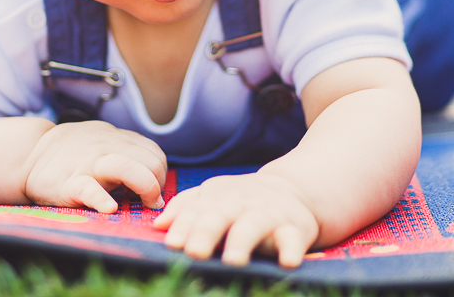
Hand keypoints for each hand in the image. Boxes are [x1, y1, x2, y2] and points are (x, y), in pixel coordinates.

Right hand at [21, 120, 166, 212]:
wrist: (30, 153)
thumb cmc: (73, 152)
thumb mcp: (102, 140)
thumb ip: (126, 151)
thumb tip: (153, 171)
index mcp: (117, 139)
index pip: (155, 154)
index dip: (159, 174)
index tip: (150, 190)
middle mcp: (108, 148)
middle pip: (151, 161)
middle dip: (158, 184)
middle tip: (148, 201)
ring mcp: (89, 164)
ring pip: (127, 168)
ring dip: (146, 187)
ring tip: (144, 203)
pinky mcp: (70, 183)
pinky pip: (89, 189)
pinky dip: (101, 199)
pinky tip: (109, 208)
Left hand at [153, 171, 319, 267]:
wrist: (293, 190)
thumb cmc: (242, 201)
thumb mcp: (213, 197)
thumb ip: (185, 208)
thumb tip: (158, 225)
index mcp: (217, 197)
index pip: (196, 210)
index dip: (184, 225)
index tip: (173, 243)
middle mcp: (240, 204)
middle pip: (220, 215)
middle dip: (206, 232)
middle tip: (195, 251)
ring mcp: (267, 215)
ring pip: (253, 226)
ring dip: (242, 241)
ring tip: (233, 260)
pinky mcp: (294, 229)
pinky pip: (293, 240)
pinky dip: (291, 250)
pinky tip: (287, 262)